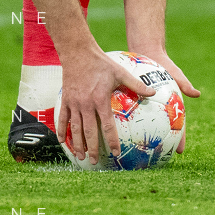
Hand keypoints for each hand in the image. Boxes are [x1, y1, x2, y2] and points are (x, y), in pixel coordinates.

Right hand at [57, 47, 154, 163]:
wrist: (77, 52)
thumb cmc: (101, 62)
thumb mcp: (120, 72)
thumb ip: (136, 84)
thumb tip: (153, 92)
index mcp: (100, 99)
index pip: (107, 125)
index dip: (111, 140)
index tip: (115, 153)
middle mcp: (86, 104)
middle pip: (89, 131)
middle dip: (92, 148)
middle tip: (94, 162)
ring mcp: (74, 103)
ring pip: (75, 128)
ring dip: (77, 144)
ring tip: (80, 156)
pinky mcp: (65, 99)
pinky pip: (62, 118)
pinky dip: (62, 130)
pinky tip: (62, 141)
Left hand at [130, 48, 198, 153]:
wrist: (148, 52)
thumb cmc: (164, 64)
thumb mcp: (175, 73)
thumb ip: (184, 84)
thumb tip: (197, 94)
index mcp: (172, 106)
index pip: (179, 126)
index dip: (180, 139)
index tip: (181, 151)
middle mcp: (160, 109)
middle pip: (163, 131)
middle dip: (162, 145)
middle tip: (158, 158)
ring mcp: (148, 107)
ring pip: (146, 125)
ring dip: (143, 138)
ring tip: (136, 152)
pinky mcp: (135, 102)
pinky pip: (132, 114)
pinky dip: (128, 123)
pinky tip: (119, 132)